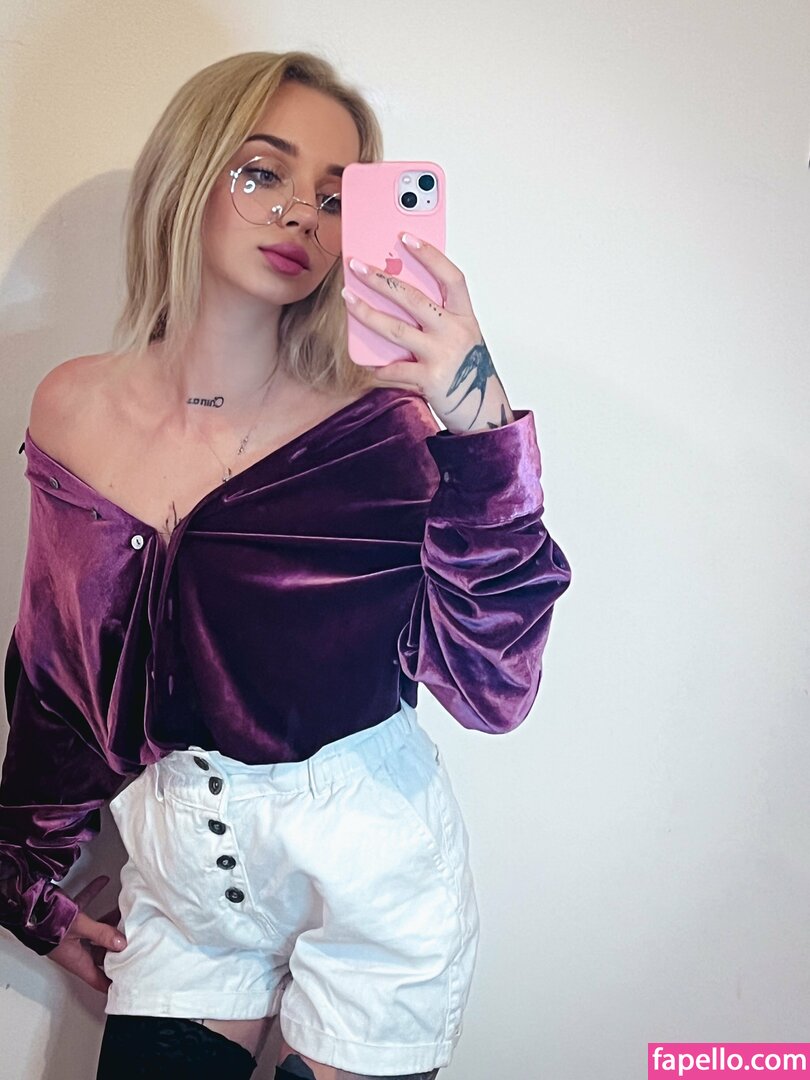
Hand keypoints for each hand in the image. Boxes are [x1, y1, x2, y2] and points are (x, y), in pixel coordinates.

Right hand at [47, 874, 125, 992]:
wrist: (27, 906)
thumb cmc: (46, 922)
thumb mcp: (79, 928)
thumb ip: (100, 934)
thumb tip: (121, 943)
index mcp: (77, 959)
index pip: (97, 978)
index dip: (110, 983)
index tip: (125, 984)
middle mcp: (74, 949)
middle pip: (101, 952)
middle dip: (116, 945)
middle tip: (134, 940)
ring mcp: (71, 933)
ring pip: (95, 930)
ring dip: (108, 920)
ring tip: (125, 912)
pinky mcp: (67, 916)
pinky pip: (85, 906)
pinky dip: (94, 894)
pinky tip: (103, 882)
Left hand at [342, 233, 512, 431]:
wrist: (482, 411)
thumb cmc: (466, 371)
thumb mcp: (458, 338)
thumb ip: (435, 319)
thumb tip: (393, 295)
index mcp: (465, 317)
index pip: (450, 278)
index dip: (430, 255)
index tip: (405, 237)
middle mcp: (456, 333)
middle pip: (413, 298)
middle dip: (381, 278)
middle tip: (357, 264)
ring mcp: (443, 356)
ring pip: (396, 329)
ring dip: (367, 313)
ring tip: (348, 298)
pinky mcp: (430, 380)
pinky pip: (394, 369)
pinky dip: (376, 366)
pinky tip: (362, 361)